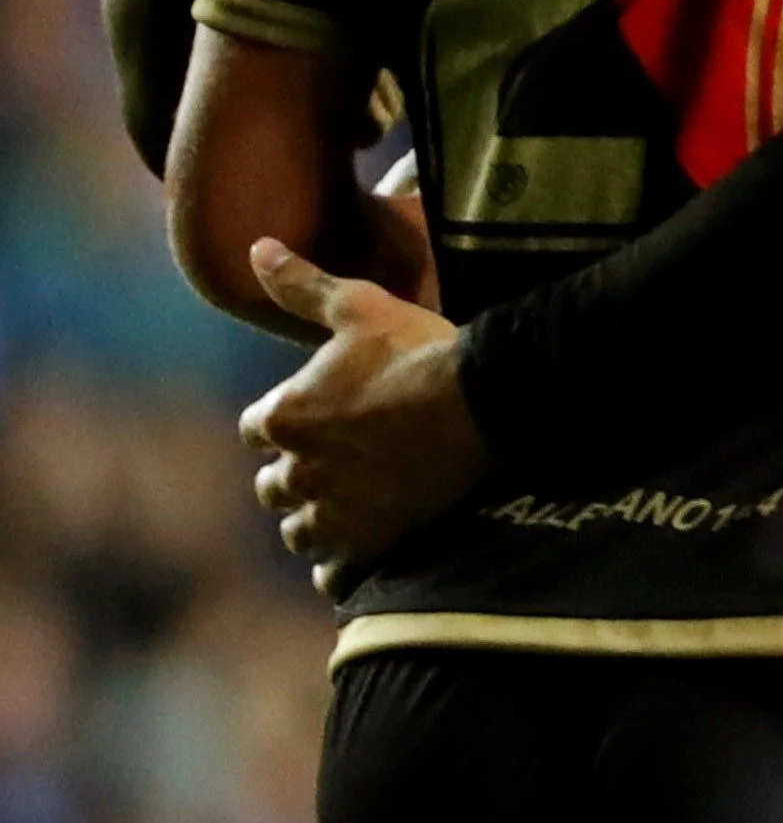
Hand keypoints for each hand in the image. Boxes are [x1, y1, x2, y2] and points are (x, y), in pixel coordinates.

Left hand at [237, 242, 486, 588]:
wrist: (489, 404)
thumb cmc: (422, 351)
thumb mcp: (360, 306)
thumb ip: (301, 285)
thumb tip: (254, 247)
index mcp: (287, 415)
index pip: (258, 429)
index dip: (285, 422)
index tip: (316, 418)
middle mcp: (301, 471)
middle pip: (274, 486)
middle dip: (297, 476)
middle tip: (337, 466)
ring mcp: (337, 514)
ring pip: (300, 533)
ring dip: (315, 523)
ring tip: (346, 513)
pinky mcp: (374, 544)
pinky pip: (335, 574)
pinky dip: (341, 569)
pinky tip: (360, 557)